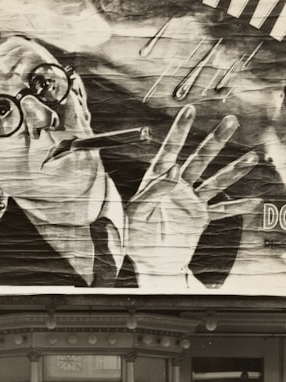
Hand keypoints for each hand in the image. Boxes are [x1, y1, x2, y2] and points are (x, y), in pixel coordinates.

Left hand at [125, 105, 261, 288]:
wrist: (151, 262)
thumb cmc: (136, 236)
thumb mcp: (136, 214)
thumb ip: (151, 192)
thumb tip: (173, 171)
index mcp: (157, 181)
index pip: (168, 152)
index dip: (179, 131)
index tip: (189, 110)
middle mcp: (177, 187)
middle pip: (199, 159)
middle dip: (215, 140)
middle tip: (231, 120)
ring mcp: (191, 200)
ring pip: (215, 181)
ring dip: (233, 169)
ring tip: (252, 157)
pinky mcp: (201, 217)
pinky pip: (222, 210)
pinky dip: (237, 207)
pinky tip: (254, 202)